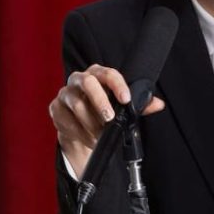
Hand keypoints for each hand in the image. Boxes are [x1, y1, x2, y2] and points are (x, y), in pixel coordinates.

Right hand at [48, 64, 164, 179]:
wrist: (81, 128)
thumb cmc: (103, 112)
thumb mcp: (122, 108)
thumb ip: (140, 105)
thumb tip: (158, 104)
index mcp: (98, 74)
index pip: (108, 73)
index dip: (117, 85)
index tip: (126, 99)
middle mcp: (79, 79)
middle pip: (88, 83)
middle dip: (100, 101)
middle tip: (109, 119)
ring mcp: (65, 93)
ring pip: (77, 105)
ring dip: (91, 123)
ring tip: (101, 135)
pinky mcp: (55, 109)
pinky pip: (66, 120)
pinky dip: (80, 132)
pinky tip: (89, 139)